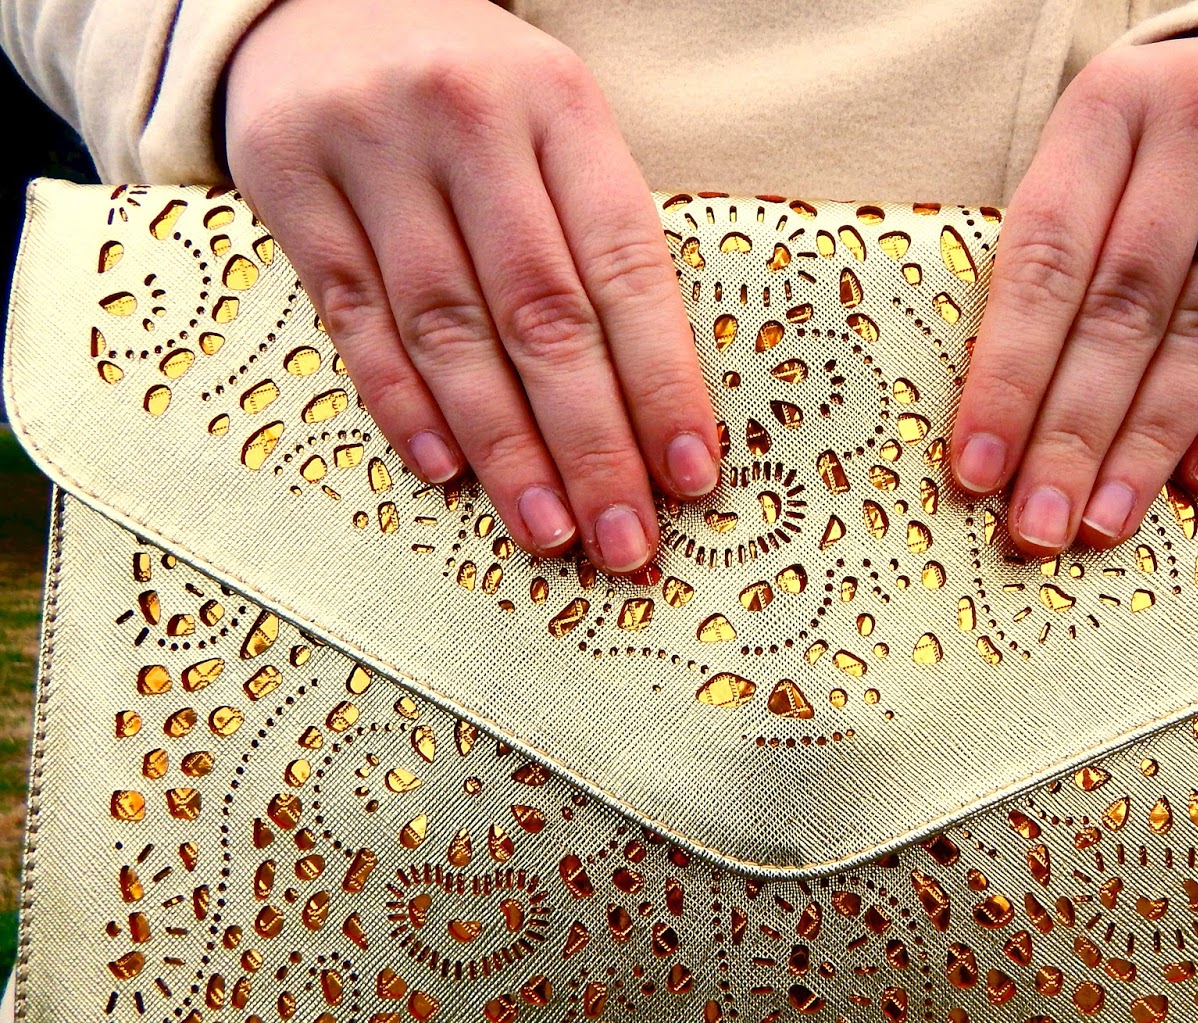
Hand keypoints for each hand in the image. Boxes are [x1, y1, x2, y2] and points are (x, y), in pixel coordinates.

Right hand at [221, 0, 721, 573]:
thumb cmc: (474, 90)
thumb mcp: (554, 124)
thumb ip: (594, 236)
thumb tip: (647, 406)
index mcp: (559, 106)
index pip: (626, 265)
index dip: (662, 380)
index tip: (690, 476)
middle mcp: (467, 119)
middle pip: (541, 312)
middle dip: (590, 442)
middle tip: (623, 539)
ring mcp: (369, 147)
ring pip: (448, 327)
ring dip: (504, 446)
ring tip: (548, 530)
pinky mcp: (287, 179)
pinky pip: (353, 315)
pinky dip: (402, 403)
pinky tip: (448, 472)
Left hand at [948, 34, 1197, 553]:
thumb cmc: (1167, 148)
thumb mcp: (1100, 163)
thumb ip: (1057, 267)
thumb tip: (1000, 428)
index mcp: (1107, 109)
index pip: (1044, 259)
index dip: (1008, 373)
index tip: (978, 472)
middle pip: (1125, 304)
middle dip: (1075, 431)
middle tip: (1041, 526)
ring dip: (1152, 440)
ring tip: (1106, 521)